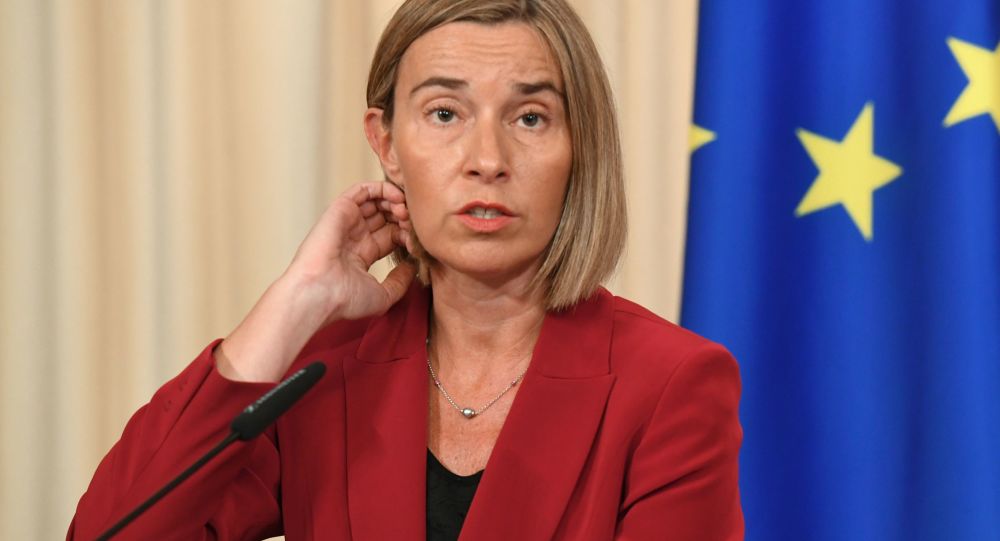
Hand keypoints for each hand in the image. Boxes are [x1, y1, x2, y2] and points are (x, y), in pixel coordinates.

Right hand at [286, 181, 415, 321]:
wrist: (320, 292)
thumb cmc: (346, 299)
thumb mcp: (383, 295)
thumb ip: (400, 281)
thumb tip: (412, 266)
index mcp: (362, 254)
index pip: (391, 235)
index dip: (407, 235)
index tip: (418, 243)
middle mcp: (355, 236)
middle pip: (386, 216)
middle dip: (403, 216)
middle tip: (413, 223)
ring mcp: (347, 222)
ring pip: (376, 200)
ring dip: (395, 201)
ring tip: (405, 211)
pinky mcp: (340, 209)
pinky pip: (362, 190)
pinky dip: (382, 188)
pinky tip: (396, 198)